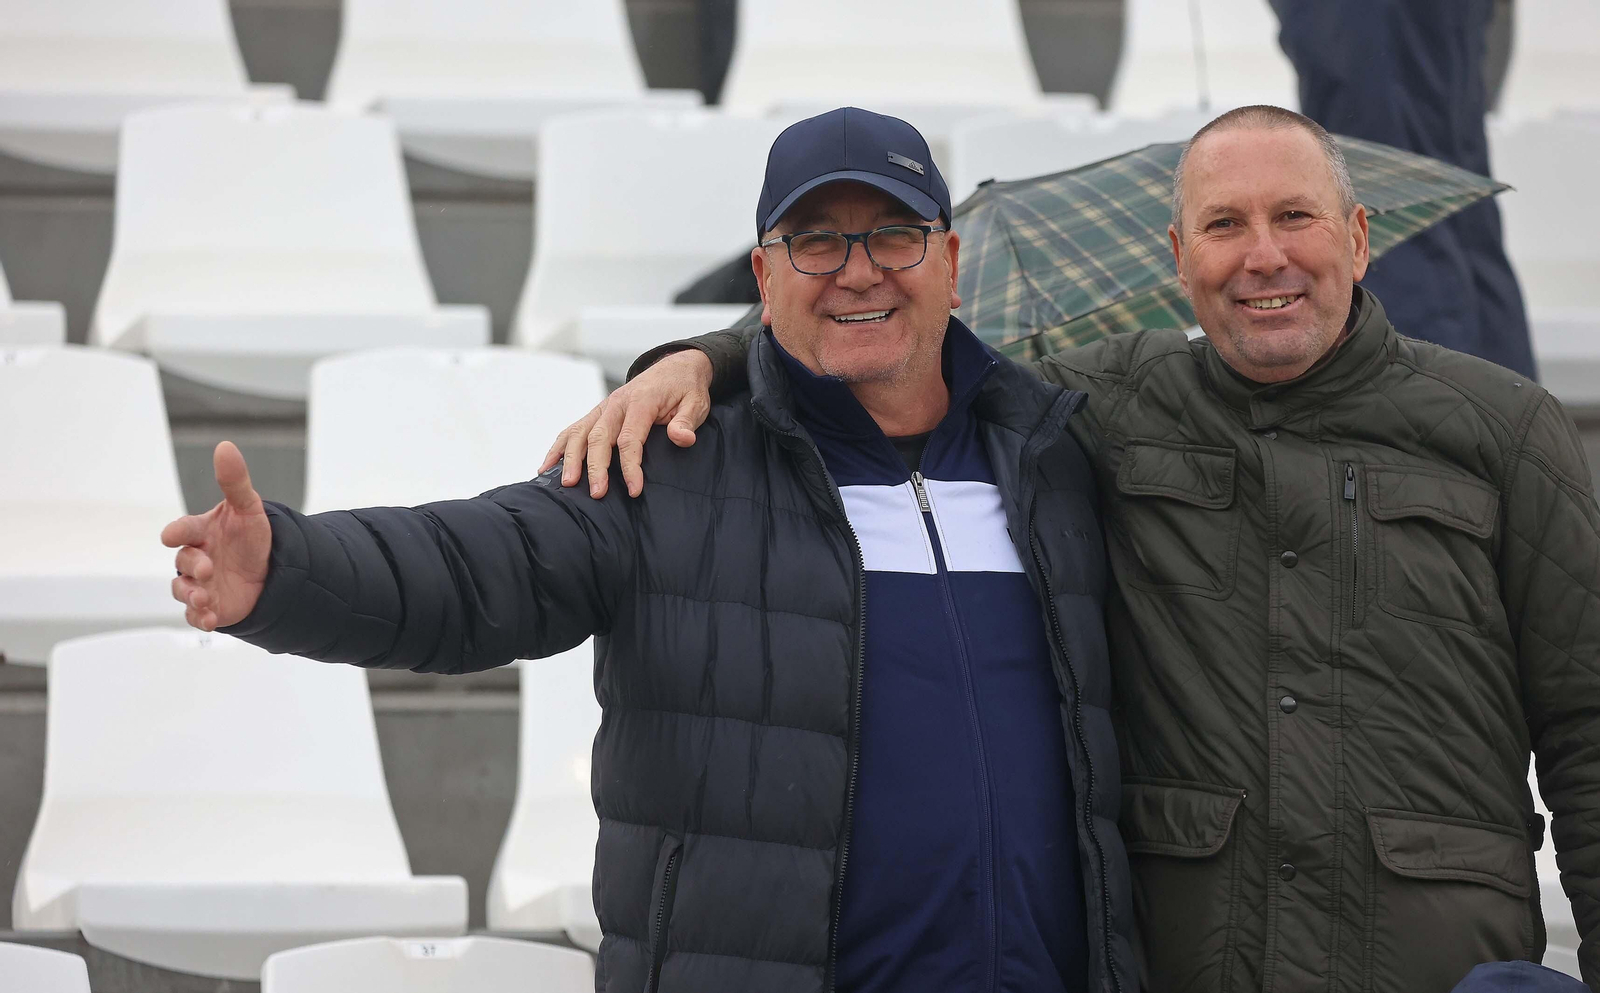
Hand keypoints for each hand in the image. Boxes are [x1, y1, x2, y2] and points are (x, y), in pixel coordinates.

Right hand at [161, 441, 271, 630]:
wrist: (272, 572)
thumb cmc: (253, 537)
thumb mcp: (249, 508)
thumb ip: (235, 481)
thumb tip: (225, 446)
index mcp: (202, 532)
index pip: (184, 530)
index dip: (177, 532)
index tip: (172, 535)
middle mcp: (196, 557)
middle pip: (183, 561)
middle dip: (192, 566)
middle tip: (207, 569)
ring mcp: (199, 583)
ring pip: (183, 590)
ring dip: (191, 594)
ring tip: (205, 598)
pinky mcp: (208, 606)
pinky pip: (195, 615)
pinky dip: (199, 618)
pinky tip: (209, 620)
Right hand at [540, 349, 713, 498]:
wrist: (675, 368)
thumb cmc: (685, 389)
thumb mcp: (696, 403)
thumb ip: (687, 421)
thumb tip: (681, 438)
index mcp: (641, 402)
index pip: (629, 438)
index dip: (630, 466)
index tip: (634, 489)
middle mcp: (616, 403)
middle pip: (599, 437)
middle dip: (595, 467)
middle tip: (596, 494)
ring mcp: (603, 407)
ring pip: (580, 432)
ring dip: (570, 458)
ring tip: (565, 483)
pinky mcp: (598, 413)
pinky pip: (573, 429)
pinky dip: (559, 447)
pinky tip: (546, 466)